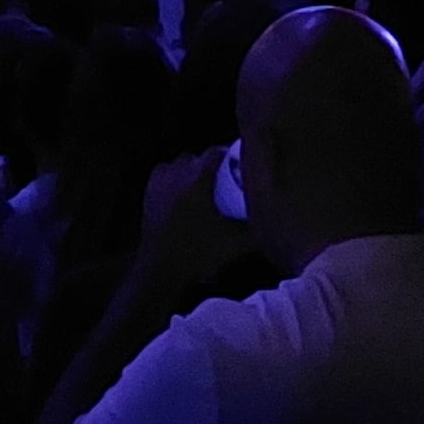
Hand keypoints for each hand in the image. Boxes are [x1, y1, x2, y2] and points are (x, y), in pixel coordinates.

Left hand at [133, 142, 247, 289]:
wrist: (161, 272)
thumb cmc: (200, 254)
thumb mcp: (237, 244)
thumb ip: (258, 228)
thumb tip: (276, 218)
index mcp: (198, 177)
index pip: (216, 151)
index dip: (230, 156)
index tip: (240, 166)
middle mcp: (177, 172)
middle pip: (197, 157)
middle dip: (210, 165)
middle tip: (224, 182)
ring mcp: (159, 182)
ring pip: (178, 165)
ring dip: (190, 172)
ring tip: (202, 189)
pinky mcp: (147, 194)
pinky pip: (164, 176)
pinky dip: (173, 180)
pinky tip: (181, 196)